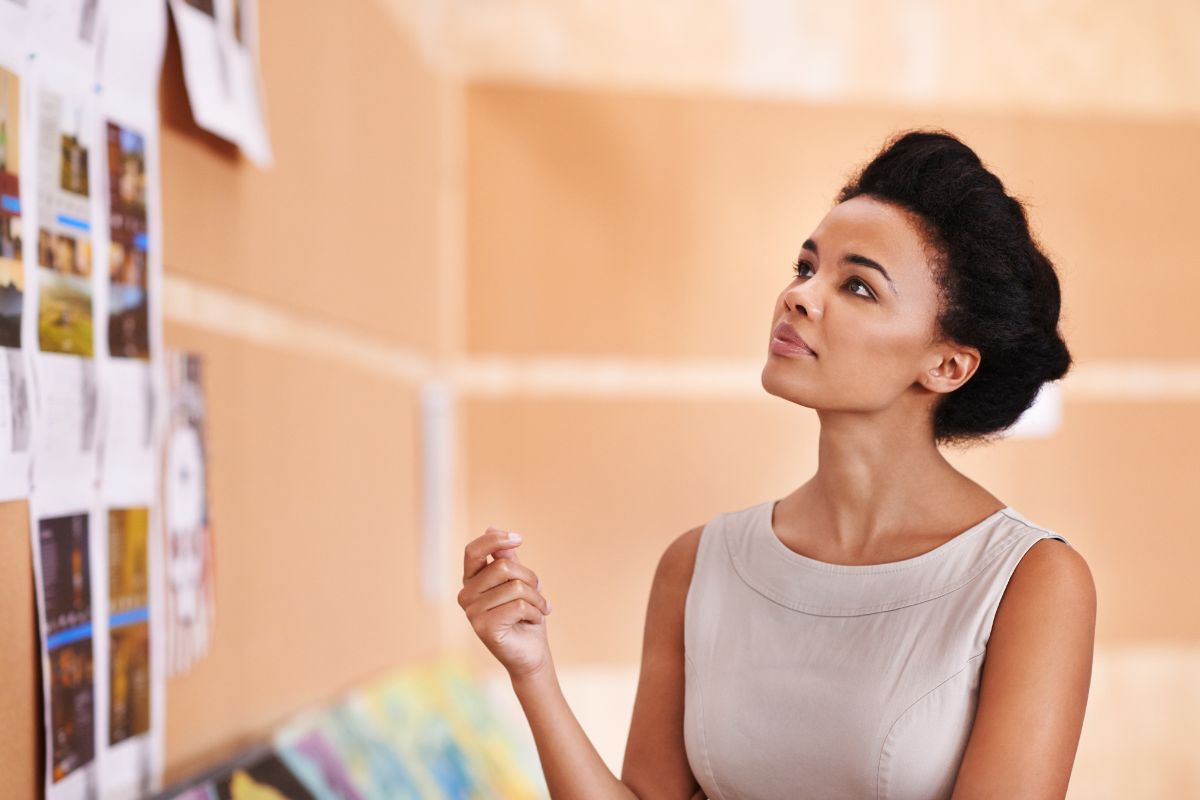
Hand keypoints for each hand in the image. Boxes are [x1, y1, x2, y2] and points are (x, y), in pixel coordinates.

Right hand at [459, 527, 553, 679]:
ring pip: (516, 587)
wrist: (531, 654)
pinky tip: (534, 621)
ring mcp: (472, 613)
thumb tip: (492, 527)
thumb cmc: (524, 615)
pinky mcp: (483, 628)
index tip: (519, 538)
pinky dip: (535, 612)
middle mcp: (466, 595)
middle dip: (530, 578)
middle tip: (538, 593)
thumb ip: (505, 557)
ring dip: (537, 599)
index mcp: (471, 581)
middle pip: (504, 567)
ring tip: (538, 610)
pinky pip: (519, 606)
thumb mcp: (518, 580)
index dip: (495, 540)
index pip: (473, 551)